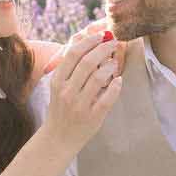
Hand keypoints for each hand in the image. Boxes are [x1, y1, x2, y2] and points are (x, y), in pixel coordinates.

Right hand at [40, 28, 122, 154]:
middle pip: (87, 62)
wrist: (57, 139)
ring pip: (98, 78)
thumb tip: (87, 45)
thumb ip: (70, 69)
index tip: (100, 36)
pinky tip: (118, 81)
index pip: (73, 54)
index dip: (89, 41)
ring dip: (110, 66)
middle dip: (103, 49)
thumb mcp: (58, 88)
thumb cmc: (60, 110)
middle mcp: (67, 92)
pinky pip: (108, 97)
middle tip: (113, 43)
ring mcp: (79, 105)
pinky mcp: (92, 117)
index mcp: (57, 82)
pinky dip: (115, 86)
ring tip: (114, 62)